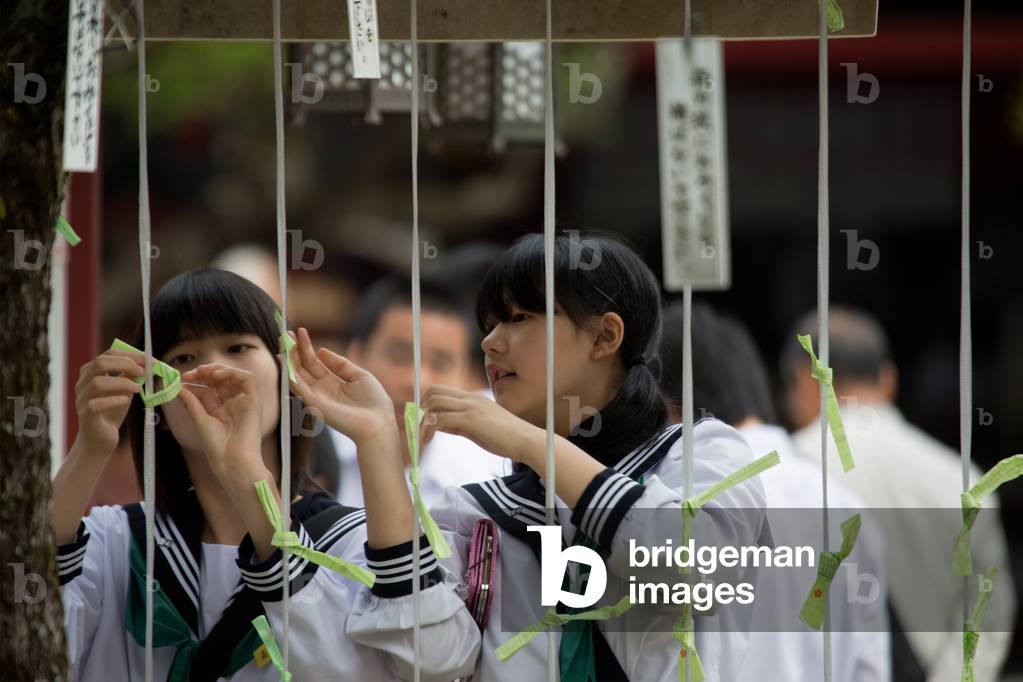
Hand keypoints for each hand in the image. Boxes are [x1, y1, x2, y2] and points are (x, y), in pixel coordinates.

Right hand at [73, 349, 144, 457]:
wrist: (101, 438)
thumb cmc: (112, 411)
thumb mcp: (124, 389)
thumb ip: (131, 376)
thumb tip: (148, 363)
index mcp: (91, 373)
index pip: (107, 355)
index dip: (129, 355)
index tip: (148, 359)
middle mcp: (82, 383)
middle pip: (99, 363)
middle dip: (124, 364)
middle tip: (143, 372)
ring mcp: (82, 399)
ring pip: (97, 383)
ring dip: (122, 383)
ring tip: (138, 389)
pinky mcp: (85, 415)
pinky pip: (94, 404)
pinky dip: (112, 400)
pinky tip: (125, 401)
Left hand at [177, 364, 264, 475]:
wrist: (232, 460)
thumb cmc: (217, 446)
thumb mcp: (200, 420)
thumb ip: (191, 402)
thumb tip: (179, 387)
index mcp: (219, 410)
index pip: (208, 389)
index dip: (196, 381)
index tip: (182, 379)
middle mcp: (232, 404)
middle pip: (220, 380)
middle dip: (205, 373)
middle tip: (190, 373)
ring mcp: (243, 401)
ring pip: (234, 376)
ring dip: (218, 370)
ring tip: (203, 371)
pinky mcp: (254, 400)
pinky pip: (247, 379)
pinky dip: (233, 373)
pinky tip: (217, 375)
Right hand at [287, 327, 393, 444]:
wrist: (378, 423)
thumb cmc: (374, 402)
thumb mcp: (358, 375)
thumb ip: (340, 363)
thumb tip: (321, 350)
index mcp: (331, 383)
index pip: (314, 363)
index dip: (306, 347)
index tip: (300, 331)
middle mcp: (320, 390)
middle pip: (302, 367)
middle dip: (294, 350)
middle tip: (286, 333)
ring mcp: (316, 397)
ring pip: (296, 375)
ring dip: (288, 358)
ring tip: (283, 340)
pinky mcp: (314, 404)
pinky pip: (298, 386)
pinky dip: (290, 373)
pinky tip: (285, 358)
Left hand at [421, 385, 540, 463]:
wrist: (526, 441)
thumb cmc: (506, 438)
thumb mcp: (478, 429)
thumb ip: (459, 424)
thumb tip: (439, 424)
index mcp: (473, 398)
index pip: (441, 390)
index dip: (426, 403)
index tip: (421, 421)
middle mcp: (470, 398)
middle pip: (433, 391)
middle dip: (420, 409)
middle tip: (417, 429)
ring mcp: (471, 407)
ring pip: (435, 403)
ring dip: (423, 421)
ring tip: (422, 438)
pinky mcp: (472, 419)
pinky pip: (441, 419)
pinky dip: (430, 429)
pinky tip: (429, 440)